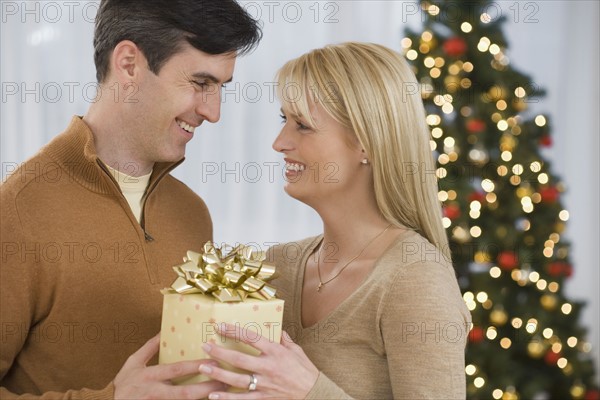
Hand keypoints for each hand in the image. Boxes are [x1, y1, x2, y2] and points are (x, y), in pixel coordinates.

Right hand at [114, 333, 226, 399]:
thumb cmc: (123, 384)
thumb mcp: (133, 362)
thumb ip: (149, 347)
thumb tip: (163, 329)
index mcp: (150, 376)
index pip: (176, 370)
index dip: (196, 366)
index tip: (214, 361)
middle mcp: (154, 392)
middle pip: (184, 393)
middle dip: (206, 389)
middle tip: (224, 383)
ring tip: (222, 396)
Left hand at [199, 324, 318, 398]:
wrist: (314, 392)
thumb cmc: (305, 370)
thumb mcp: (296, 350)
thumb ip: (283, 339)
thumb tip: (276, 329)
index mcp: (275, 351)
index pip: (250, 337)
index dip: (234, 331)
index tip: (220, 326)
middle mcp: (268, 367)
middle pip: (238, 358)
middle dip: (219, 352)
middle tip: (205, 346)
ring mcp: (264, 384)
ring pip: (236, 379)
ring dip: (218, 373)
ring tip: (203, 367)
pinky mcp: (263, 398)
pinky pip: (242, 399)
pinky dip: (226, 398)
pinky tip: (213, 395)